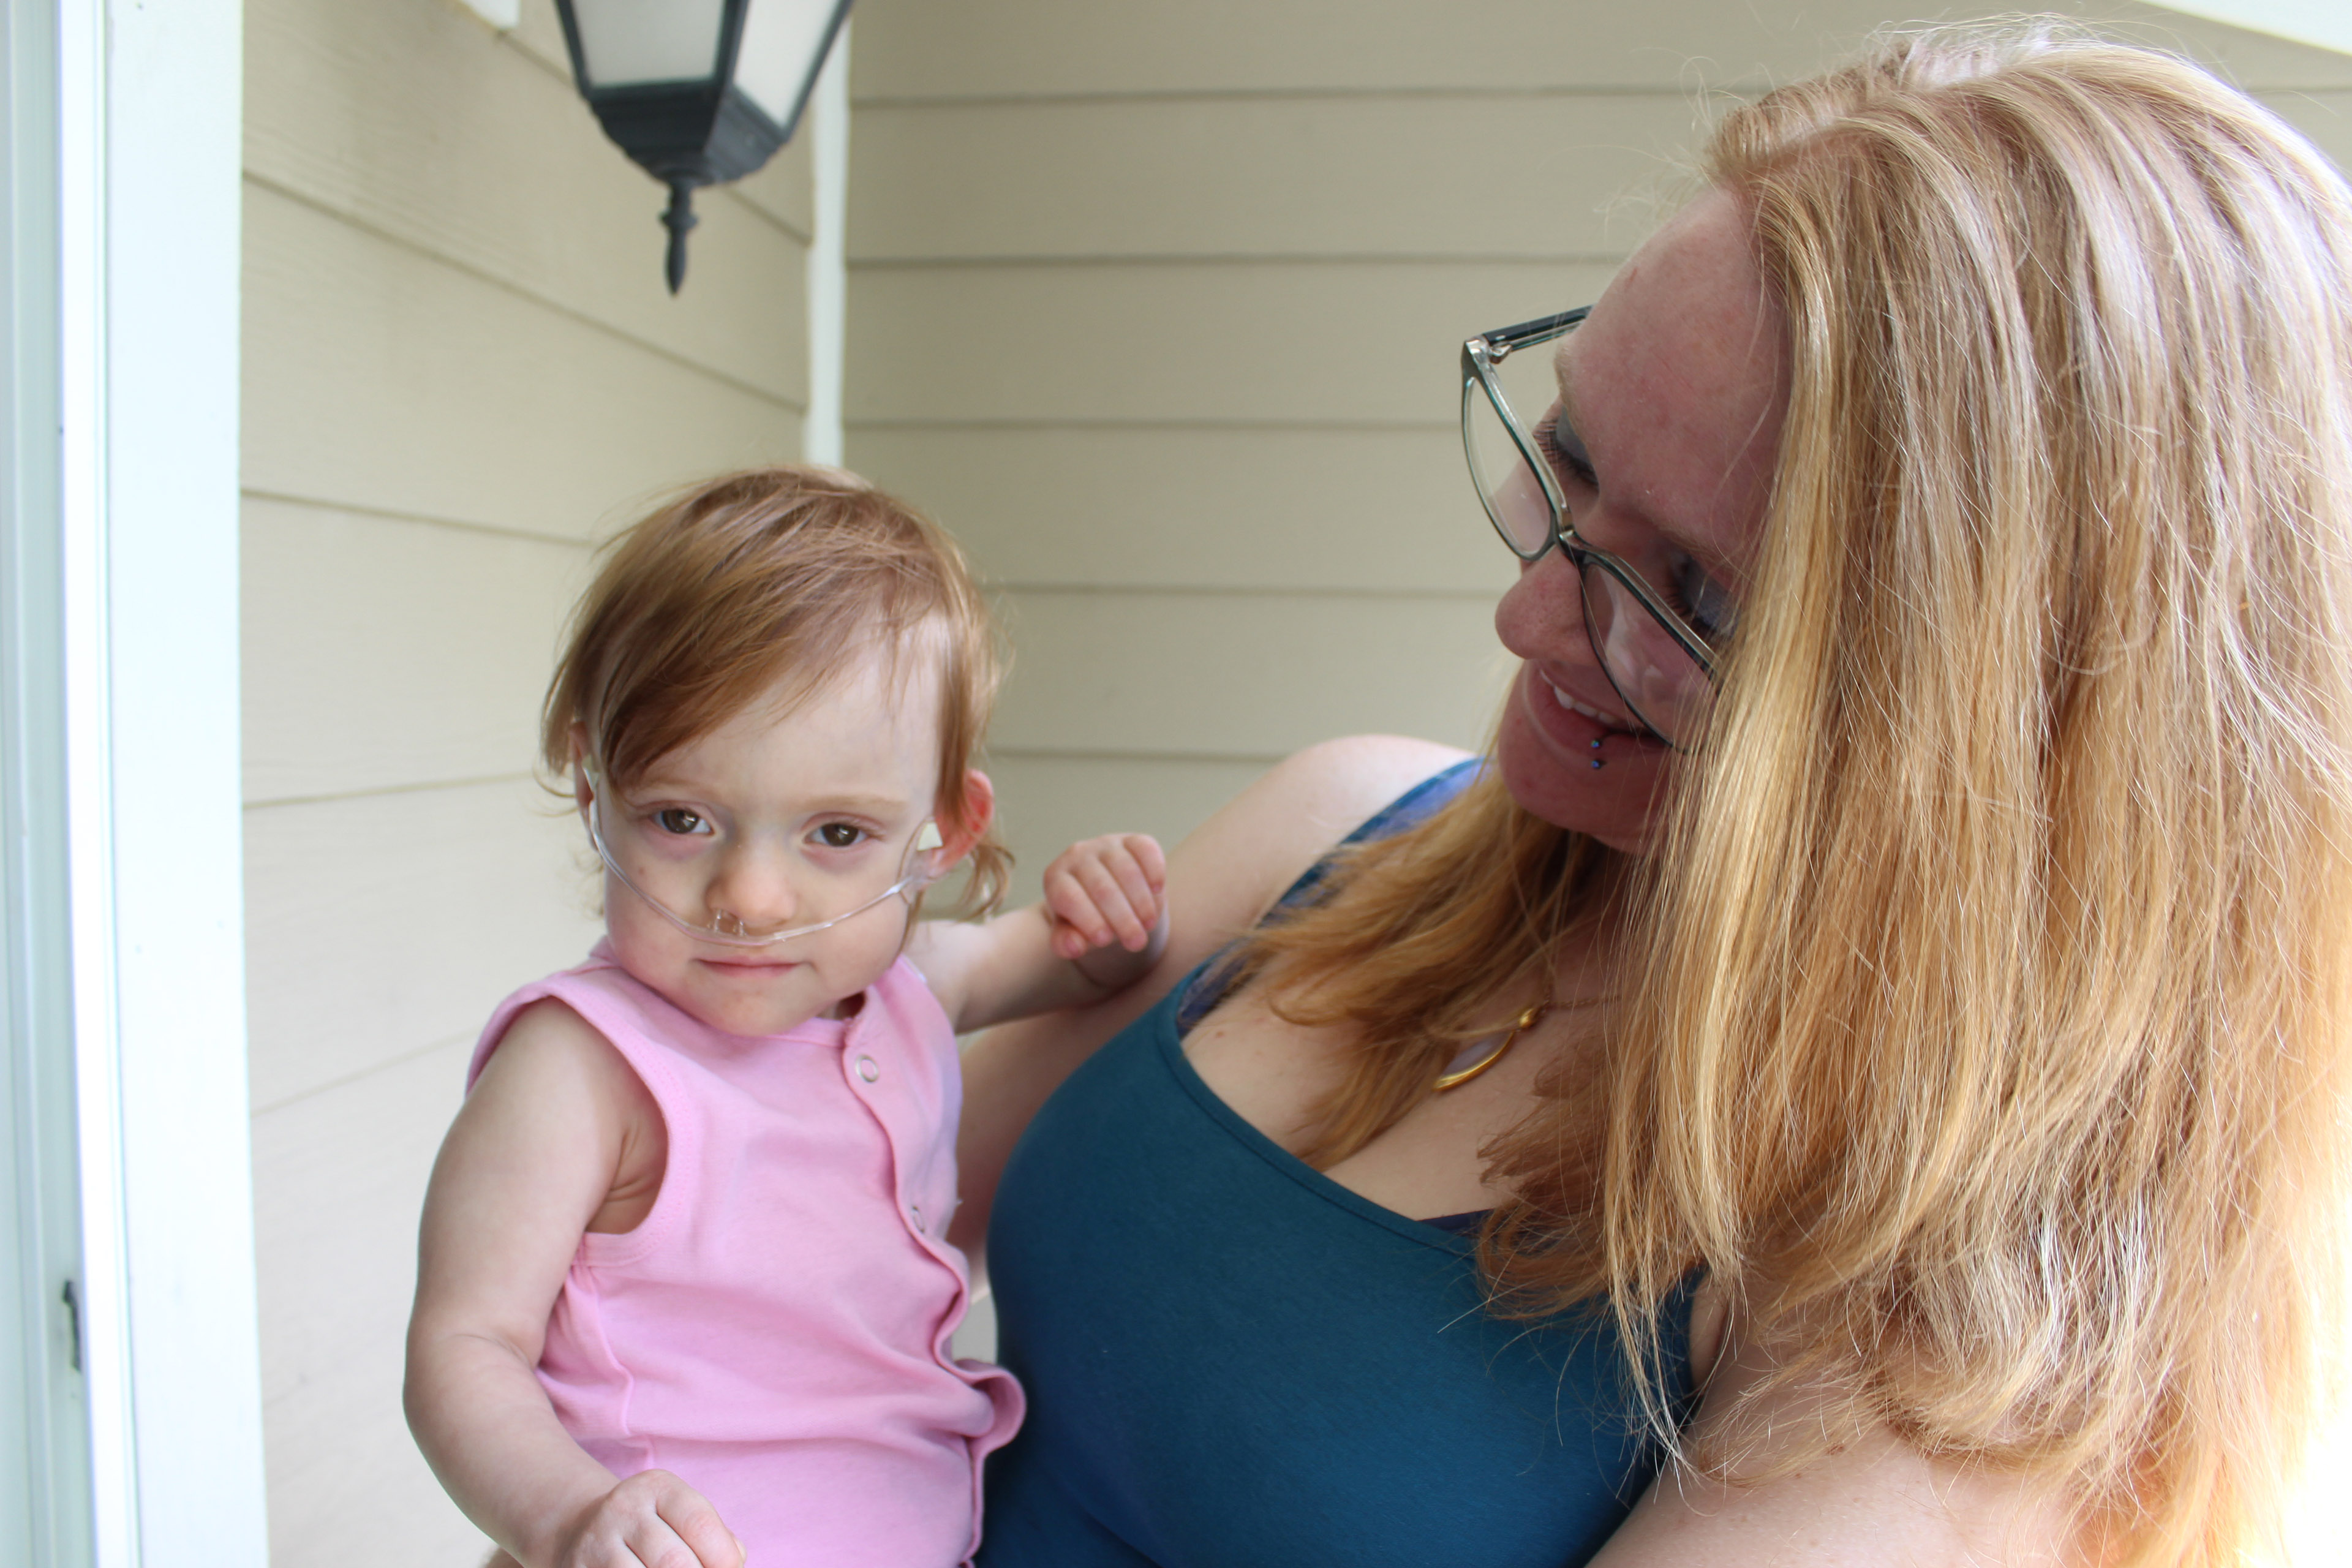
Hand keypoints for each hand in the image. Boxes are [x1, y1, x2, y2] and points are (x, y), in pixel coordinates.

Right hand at [545, 1471, 742, 1567]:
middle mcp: (623, 1509)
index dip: (723, 1557)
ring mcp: (597, 1542)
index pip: (699, 1523)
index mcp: (657, 1487)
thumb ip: (715, 1536)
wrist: (579, 1528)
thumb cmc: (651, 1527)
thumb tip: (734, 1561)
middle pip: (674, 1561)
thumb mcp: (680, 1516)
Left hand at [1043, 833, 1168, 973]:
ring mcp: (1105, 844)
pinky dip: (1154, 870)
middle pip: (1100, 887)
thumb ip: (1066, 943)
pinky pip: (1145, 850)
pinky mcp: (1132, 840)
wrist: (1109, 899)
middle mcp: (1076, 855)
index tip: (1104, 940)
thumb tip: (1074, 947)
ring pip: (1125, 869)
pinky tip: (1157, 891)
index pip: (1068, 896)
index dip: (1087, 919)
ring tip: (1149, 925)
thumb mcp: (1072, 933)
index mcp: (1055, 878)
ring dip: (1141, 901)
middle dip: (1121, 918)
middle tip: (1136, 942)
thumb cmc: (1087, 918)